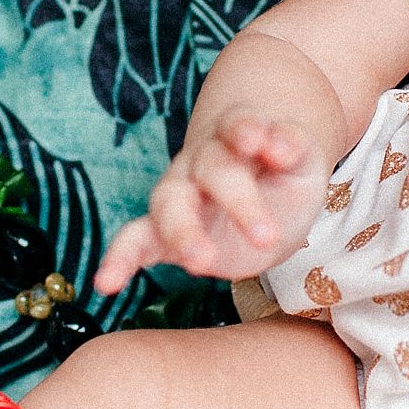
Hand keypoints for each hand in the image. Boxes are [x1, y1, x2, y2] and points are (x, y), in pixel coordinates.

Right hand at [94, 114, 326, 293]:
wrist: (267, 199)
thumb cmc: (284, 177)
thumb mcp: (303, 160)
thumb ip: (292, 146)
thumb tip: (279, 145)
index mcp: (237, 136)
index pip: (236, 125)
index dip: (244, 130)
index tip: (258, 142)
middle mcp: (201, 161)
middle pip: (210, 169)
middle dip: (236, 200)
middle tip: (265, 236)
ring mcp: (179, 195)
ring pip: (169, 204)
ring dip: (183, 232)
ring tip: (200, 262)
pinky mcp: (165, 234)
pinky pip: (134, 241)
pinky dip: (119, 260)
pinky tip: (105, 283)